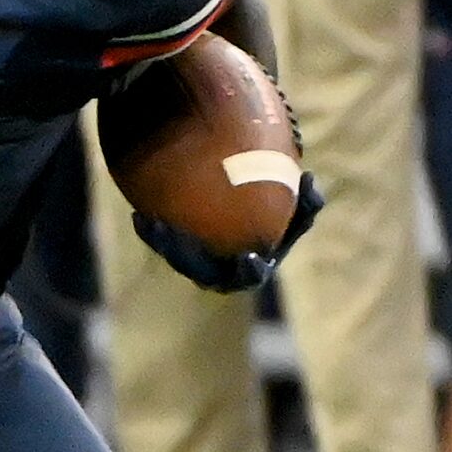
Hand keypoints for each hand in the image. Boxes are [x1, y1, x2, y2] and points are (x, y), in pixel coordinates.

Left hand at [132, 172, 323, 292]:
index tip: (249, 256)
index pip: (251, 273)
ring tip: (153, 224)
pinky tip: (140, 215)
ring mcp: (193, 266)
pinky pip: (160, 244)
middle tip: (182, 237)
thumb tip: (311, 178)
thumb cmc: (273, 215)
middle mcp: (219, 273)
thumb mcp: (295, 209)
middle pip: (204, 272)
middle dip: (196, 260)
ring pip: (175, 258)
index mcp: (251, 268)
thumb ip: (306, 201)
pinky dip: (151, 231)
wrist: (233, 215)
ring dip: (164, 244)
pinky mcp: (173, 254)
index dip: (249, 269)